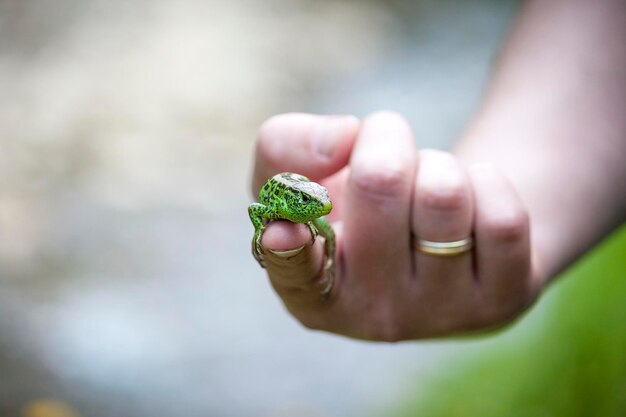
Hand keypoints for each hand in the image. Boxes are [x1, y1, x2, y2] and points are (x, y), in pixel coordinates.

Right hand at [250, 111, 542, 340]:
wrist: (441, 236)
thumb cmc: (361, 206)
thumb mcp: (306, 177)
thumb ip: (285, 147)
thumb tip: (344, 136)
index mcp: (314, 292)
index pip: (295, 275)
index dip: (288, 249)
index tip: (286, 228)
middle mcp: (372, 314)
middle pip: (380, 184)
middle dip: (386, 138)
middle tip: (387, 144)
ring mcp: (439, 315)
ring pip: (445, 193)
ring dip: (437, 164)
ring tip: (430, 185)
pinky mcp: (501, 303)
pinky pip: (502, 216)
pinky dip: (487, 183)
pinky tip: (474, 204)